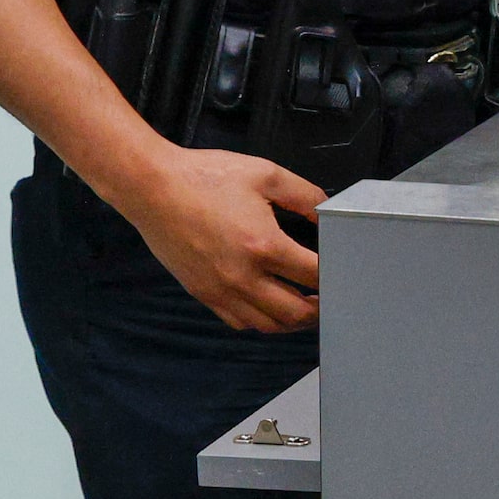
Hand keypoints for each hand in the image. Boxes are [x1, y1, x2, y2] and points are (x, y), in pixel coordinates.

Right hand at [100, 142, 326, 331]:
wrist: (151, 187)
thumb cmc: (204, 177)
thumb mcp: (266, 174)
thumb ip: (305, 195)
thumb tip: (327, 212)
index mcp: (263, 246)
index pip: (314, 276)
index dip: (335, 276)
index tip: (346, 273)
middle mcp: (242, 276)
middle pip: (294, 313)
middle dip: (320, 309)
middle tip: (332, 298)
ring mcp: (220, 289)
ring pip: (267, 324)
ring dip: (292, 320)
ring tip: (306, 305)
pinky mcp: (202, 293)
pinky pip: (238, 321)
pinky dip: (260, 320)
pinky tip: (270, 305)